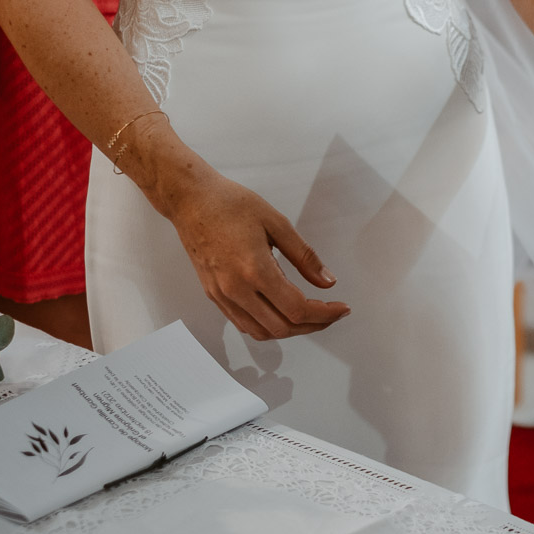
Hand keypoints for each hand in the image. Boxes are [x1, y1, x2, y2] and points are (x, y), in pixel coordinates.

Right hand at [162, 171, 350, 340]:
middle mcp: (236, 289)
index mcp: (254, 270)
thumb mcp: (277, 223)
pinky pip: (243, 324)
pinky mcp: (213, 295)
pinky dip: (267, 327)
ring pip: (261, 332)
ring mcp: (222, 295)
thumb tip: (327, 281)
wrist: (191, 200)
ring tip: (311, 316)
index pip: (297, 309)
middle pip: (282, 327)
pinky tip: (282, 313)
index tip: (342, 309)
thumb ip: (305, 256)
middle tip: (331, 313)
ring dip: (290, 330)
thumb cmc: (230, 204)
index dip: (324, 314)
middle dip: (313, 325)